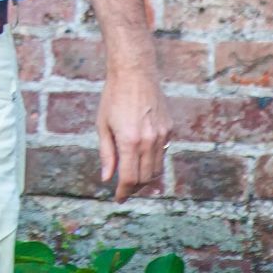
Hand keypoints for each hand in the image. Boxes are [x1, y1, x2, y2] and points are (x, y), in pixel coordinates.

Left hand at [97, 64, 169, 200]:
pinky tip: (144, 162)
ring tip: (134, 181)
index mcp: (129, 140)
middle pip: (146, 177)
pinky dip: (154, 163)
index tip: (118, 199)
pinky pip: (163, 154)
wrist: (135, 73)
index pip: (130, 178)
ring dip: (147, 179)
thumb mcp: (103, 125)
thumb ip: (107, 153)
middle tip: (124, 191)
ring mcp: (162, 135)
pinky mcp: (170, 129)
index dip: (124, 192)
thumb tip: (107, 178)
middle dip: (135, 188)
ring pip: (158, 169)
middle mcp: (149, 141)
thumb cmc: (113, 97)